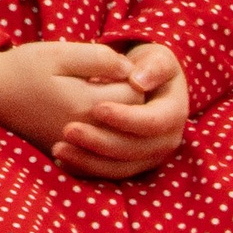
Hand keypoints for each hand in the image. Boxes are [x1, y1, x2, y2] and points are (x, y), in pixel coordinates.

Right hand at [0, 40, 175, 178]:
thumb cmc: (23, 69)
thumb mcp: (59, 52)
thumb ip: (99, 58)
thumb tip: (130, 69)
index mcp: (85, 104)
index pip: (136, 95)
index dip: (133, 76)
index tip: (117, 67)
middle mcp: (85, 132)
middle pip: (133, 120)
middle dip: (132, 100)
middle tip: (116, 81)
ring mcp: (76, 148)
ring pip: (121, 140)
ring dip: (122, 121)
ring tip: (108, 100)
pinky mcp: (67, 155)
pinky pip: (104, 155)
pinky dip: (108, 140)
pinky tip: (99, 122)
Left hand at [54, 40, 188, 180]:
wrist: (145, 84)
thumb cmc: (149, 67)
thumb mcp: (157, 59)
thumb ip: (154, 66)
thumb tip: (139, 81)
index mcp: (174, 113)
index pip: (153, 122)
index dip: (126, 118)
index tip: (97, 108)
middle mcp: (165, 141)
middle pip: (133, 149)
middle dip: (100, 142)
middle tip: (69, 130)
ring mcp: (149, 157)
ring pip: (120, 168)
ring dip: (88, 161)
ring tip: (59, 148)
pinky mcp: (131, 166)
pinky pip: (108, 174)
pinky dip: (85, 170)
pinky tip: (61, 162)